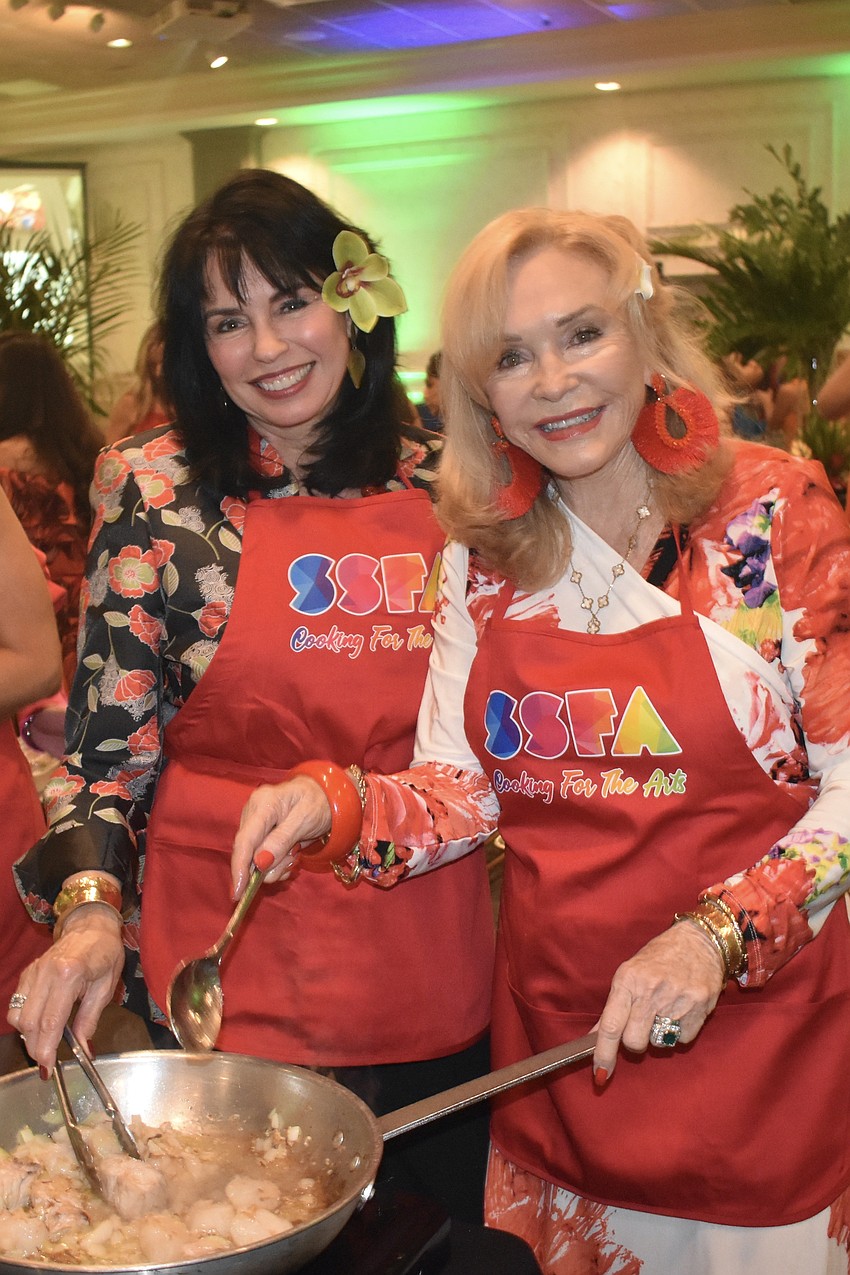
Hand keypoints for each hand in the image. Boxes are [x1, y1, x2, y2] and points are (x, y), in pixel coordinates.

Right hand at [6, 906, 124, 1073]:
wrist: (91, 926)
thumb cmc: (104, 953)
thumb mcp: (106, 987)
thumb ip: (90, 1019)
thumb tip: (84, 1050)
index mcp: (69, 974)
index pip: (50, 1020)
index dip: (46, 1048)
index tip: (48, 1067)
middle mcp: (45, 973)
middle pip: (29, 1022)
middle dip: (36, 1046)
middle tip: (48, 1061)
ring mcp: (33, 972)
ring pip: (17, 1015)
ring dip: (27, 1035)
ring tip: (45, 1044)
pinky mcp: (27, 973)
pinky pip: (17, 1004)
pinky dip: (24, 1020)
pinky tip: (39, 1026)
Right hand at [231, 776, 332, 896]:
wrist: (325, 795)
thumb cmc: (319, 802)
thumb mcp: (306, 820)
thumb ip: (282, 840)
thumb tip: (260, 863)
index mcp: (264, 803)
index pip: (245, 840)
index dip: (239, 868)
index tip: (238, 894)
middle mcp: (253, 812)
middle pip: (248, 852)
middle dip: (269, 866)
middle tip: (292, 861)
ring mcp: (255, 822)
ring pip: (255, 858)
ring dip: (276, 865)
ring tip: (295, 854)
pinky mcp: (259, 832)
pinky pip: (261, 856)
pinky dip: (276, 863)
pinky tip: (290, 855)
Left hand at [592, 922, 725, 1082]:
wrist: (699, 941)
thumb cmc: (659, 957)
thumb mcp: (630, 973)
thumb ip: (615, 1006)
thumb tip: (595, 1036)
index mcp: (628, 979)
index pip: (611, 1025)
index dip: (603, 1053)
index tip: (600, 1074)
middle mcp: (651, 991)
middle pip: (634, 1041)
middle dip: (634, 1043)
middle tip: (640, 1026)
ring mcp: (677, 1000)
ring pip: (658, 1043)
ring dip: (657, 1036)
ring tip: (663, 1012)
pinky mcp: (699, 1008)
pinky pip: (682, 1040)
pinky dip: (679, 1032)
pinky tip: (681, 1010)